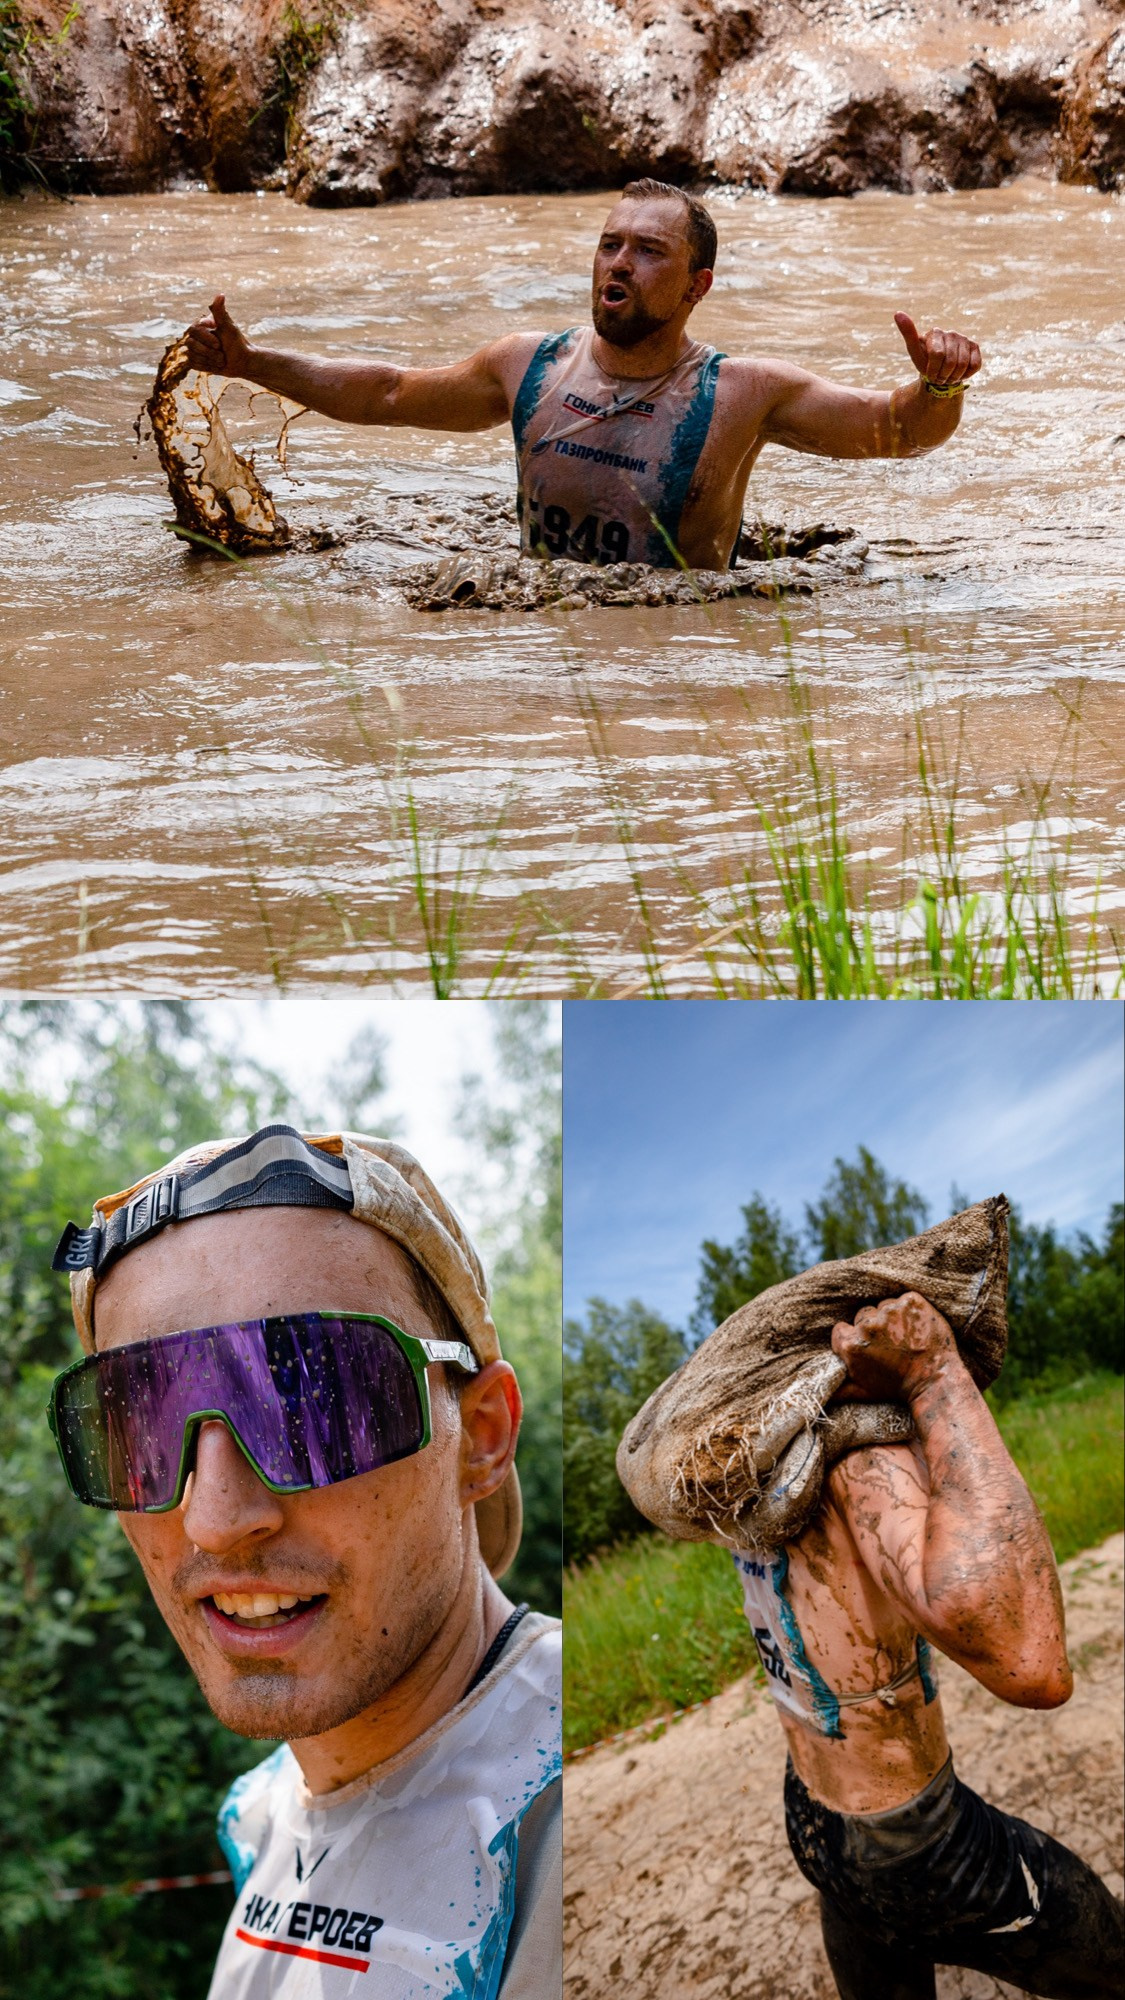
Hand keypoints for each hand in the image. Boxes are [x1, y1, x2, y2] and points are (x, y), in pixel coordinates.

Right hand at [184, 293, 251, 378]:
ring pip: (192, 355)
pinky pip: (193, 364)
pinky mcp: (195, 360)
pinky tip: (216, 365)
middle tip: (222, 354)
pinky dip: (206, 367)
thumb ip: (221, 312)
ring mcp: (194, 348)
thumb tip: (220, 294)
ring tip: (221, 359)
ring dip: (209, 360)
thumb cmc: (237, 343)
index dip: (207, 339)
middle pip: (191, 344)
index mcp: (201, 325)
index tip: (219, 344)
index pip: (194, 330)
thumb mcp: (229, 327)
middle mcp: (195, 335)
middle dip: (209, 352)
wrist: (242, 363)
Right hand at [830, 1291, 958, 1402]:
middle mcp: (868, 1326)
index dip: (854, 1338)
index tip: (868, 1347)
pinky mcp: (911, 1302)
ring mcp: (890, 1311)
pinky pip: (904, 1299)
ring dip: (893, 1318)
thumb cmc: (897, 1387)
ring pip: (884, 1306)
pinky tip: (916, 1326)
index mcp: (851, 1345)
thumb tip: (820, 1396)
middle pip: (863, 1316)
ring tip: (905, 1336)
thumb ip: (839, 1390)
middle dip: (873, 1327)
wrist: (934, 1380)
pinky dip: (910, 1310)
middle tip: (890, 1344)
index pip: (842, 1329)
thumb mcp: (863, 1391)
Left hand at [894, 312, 980, 388]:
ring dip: (954, 377)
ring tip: (948, 375)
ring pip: (963, 365)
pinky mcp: (975, 346)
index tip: (928, 374)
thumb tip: (897, 313)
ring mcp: (965, 338)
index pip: (937, 355)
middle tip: (939, 377)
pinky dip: (966, 374)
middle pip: (950, 362)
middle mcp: (952, 333)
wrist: (939, 371)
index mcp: (936, 332)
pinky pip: (975, 365)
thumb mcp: (914, 352)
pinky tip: (959, 372)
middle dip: (943, 376)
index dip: (933, 370)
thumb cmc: (925, 362)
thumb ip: (908, 333)